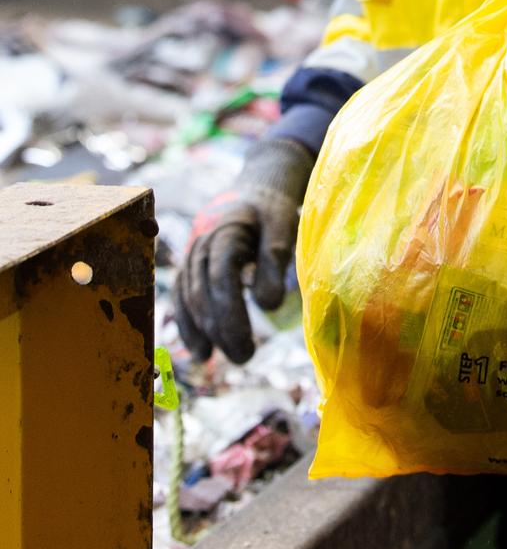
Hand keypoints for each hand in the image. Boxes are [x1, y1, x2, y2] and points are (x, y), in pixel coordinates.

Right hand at [173, 138, 313, 363]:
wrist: (256, 190)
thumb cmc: (274, 211)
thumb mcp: (283, 228)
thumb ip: (276, 262)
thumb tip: (269, 306)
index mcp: (225, 230)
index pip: (222, 276)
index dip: (231, 312)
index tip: (247, 342)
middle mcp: (201, 243)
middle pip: (203, 291)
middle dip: (220, 328)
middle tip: (243, 358)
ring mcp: (191, 255)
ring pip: (188, 297)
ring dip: (202, 330)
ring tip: (217, 359)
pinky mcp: (191, 267)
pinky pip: (182, 297)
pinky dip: (188, 324)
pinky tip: (201, 351)